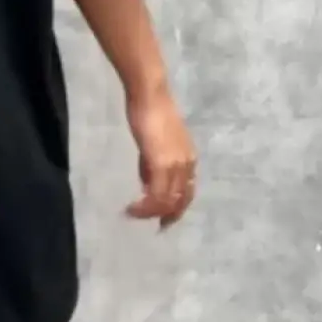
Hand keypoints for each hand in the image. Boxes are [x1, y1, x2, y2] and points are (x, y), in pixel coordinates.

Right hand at [125, 88, 196, 229]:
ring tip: (135, 214)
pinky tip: (132, 208)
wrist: (149, 95)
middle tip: (155, 226)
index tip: (164, 218)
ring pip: (168, 201)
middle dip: (168, 216)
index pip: (187, 191)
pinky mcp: (160, 164)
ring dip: (151, 212)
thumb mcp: (156, 142)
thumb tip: (147, 183)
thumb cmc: (150, 111)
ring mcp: (175, 165)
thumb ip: (154, 163)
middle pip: (181, 200)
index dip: (177, 207)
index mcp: (188, 158)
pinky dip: (145, 206)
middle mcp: (186, 165)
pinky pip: (155, 195)